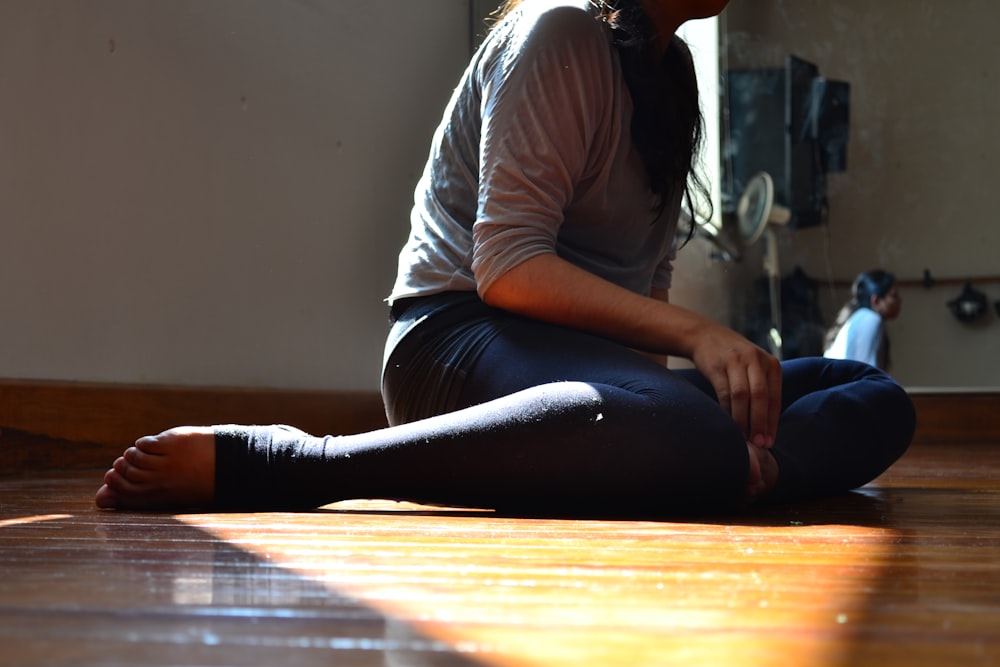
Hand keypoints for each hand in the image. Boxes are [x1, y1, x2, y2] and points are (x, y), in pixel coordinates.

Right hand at [690, 324, 781, 445]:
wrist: (705, 335)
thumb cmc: (734, 358)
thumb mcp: (755, 367)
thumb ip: (763, 389)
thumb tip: (766, 426)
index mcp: (771, 364)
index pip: (775, 398)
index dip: (772, 422)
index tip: (769, 442)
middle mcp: (755, 360)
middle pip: (760, 396)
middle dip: (760, 422)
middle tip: (758, 443)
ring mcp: (735, 361)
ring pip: (742, 395)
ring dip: (742, 419)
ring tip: (742, 437)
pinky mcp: (717, 365)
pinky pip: (724, 391)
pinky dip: (726, 410)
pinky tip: (727, 422)